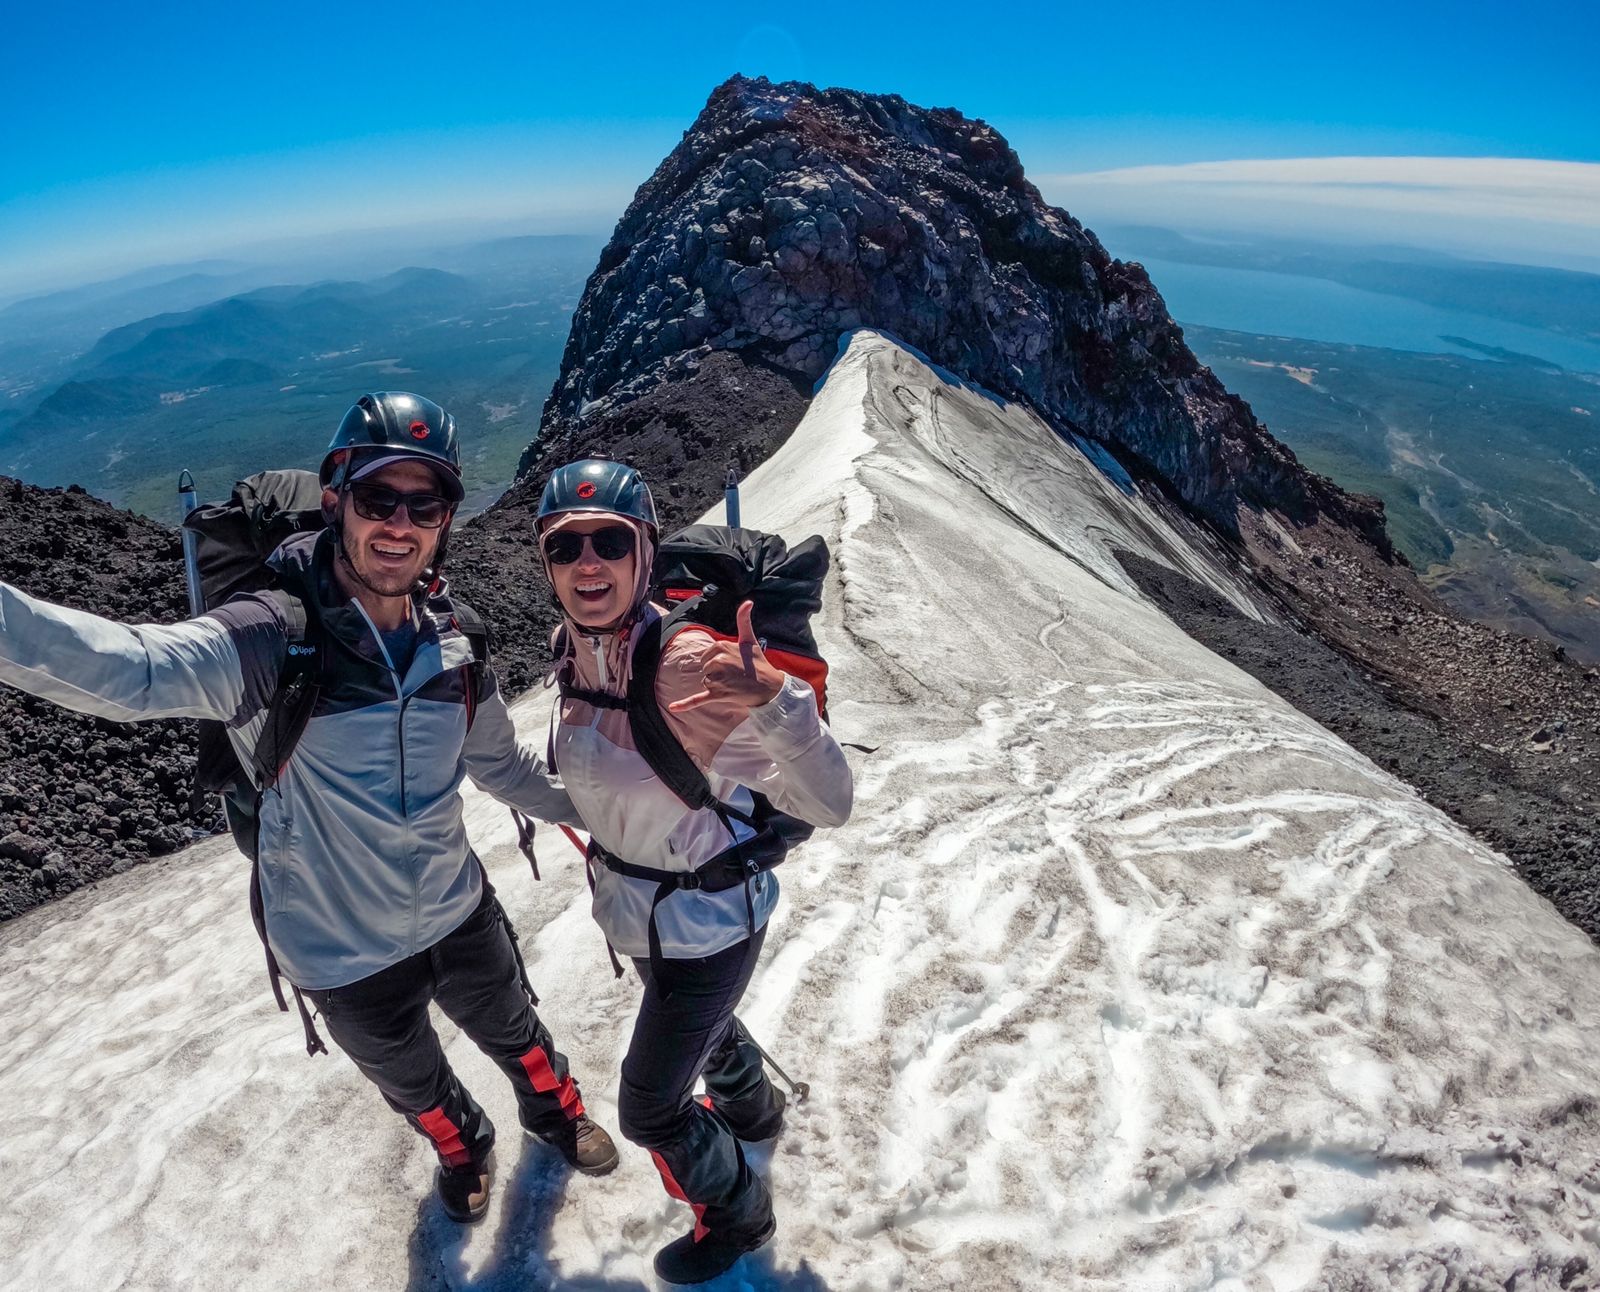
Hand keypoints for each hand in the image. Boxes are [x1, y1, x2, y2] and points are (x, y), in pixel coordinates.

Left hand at [666, 600, 785, 713]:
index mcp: (721, 646)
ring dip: (717, 685)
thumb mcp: (750, 639)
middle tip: (735, 675)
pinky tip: (673, 707)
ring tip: (733, 684)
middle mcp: (718, 661)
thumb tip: (748, 601)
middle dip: (717, 673)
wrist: (769, 686)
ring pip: (705, 682)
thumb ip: (744, 620)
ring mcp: (717, 678)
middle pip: (705, 668)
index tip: (734, 663)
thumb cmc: (758, 663)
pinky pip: (697, 699)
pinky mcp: (717, 693)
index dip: (718, 660)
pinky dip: (685, 704)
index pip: (708, 655)